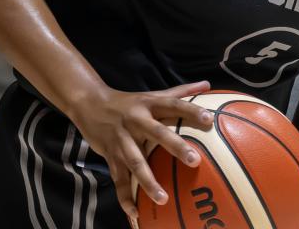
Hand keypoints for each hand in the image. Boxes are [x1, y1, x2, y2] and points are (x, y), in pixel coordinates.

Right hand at [70, 80, 213, 222]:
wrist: (89, 104)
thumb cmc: (129, 102)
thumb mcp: (152, 94)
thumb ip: (180, 91)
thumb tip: (208, 84)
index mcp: (149, 105)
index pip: (173, 105)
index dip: (190, 110)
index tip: (209, 119)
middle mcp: (136, 120)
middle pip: (157, 133)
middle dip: (175, 147)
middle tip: (195, 161)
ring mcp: (122, 139)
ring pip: (136, 162)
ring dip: (148, 182)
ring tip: (163, 199)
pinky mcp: (110, 155)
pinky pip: (118, 178)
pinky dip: (125, 197)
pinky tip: (135, 213)